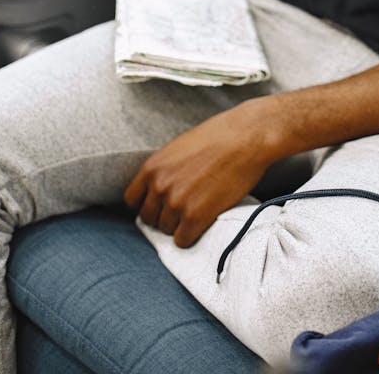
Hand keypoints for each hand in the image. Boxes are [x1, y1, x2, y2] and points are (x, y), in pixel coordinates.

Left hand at [124, 103, 274, 246]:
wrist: (247, 137)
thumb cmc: (218, 136)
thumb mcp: (180, 147)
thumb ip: (165, 168)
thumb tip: (159, 187)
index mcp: (152, 167)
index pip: (132, 200)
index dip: (146, 204)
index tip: (159, 205)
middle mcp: (159, 186)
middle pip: (148, 218)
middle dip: (163, 216)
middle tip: (183, 210)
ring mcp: (176, 203)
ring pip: (166, 230)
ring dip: (179, 225)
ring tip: (197, 211)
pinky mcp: (195, 216)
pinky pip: (182, 241)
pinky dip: (191, 235)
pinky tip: (203, 222)